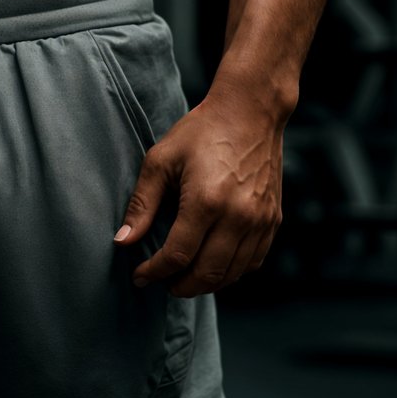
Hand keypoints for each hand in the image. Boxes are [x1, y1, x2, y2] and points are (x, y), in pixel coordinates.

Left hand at [114, 86, 283, 296]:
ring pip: (232, 275)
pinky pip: (252, 262)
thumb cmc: (201, 132)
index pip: (178, 256)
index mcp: (206, 201)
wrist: (250, 112)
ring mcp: (260, 221)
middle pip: (206, 274)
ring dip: (205, 284)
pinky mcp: (273, 220)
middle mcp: (238, 217)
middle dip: (180, 285)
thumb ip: (142, 204)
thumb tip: (122, 242)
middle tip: (162, 282)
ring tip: (184, 277)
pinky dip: (231, 272)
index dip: (154, 272)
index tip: (139, 275)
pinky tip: (213, 264)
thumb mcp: (162, 159)